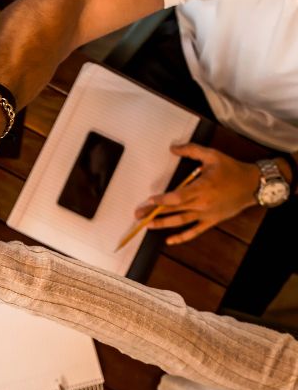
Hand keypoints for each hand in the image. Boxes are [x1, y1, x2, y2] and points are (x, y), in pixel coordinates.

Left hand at [134, 144, 259, 244]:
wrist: (253, 185)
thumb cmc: (231, 169)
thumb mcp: (212, 155)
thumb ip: (191, 150)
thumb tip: (172, 148)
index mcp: (202, 187)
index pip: (177, 197)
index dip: (162, 200)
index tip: (149, 199)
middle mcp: (202, 203)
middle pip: (174, 210)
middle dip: (154, 212)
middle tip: (137, 214)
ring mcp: (206, 214)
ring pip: (181, 221)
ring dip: (163, 224)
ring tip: (147, 225)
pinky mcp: (211, 221)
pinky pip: (195, 232)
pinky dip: (182, 237)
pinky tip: (169, 241)